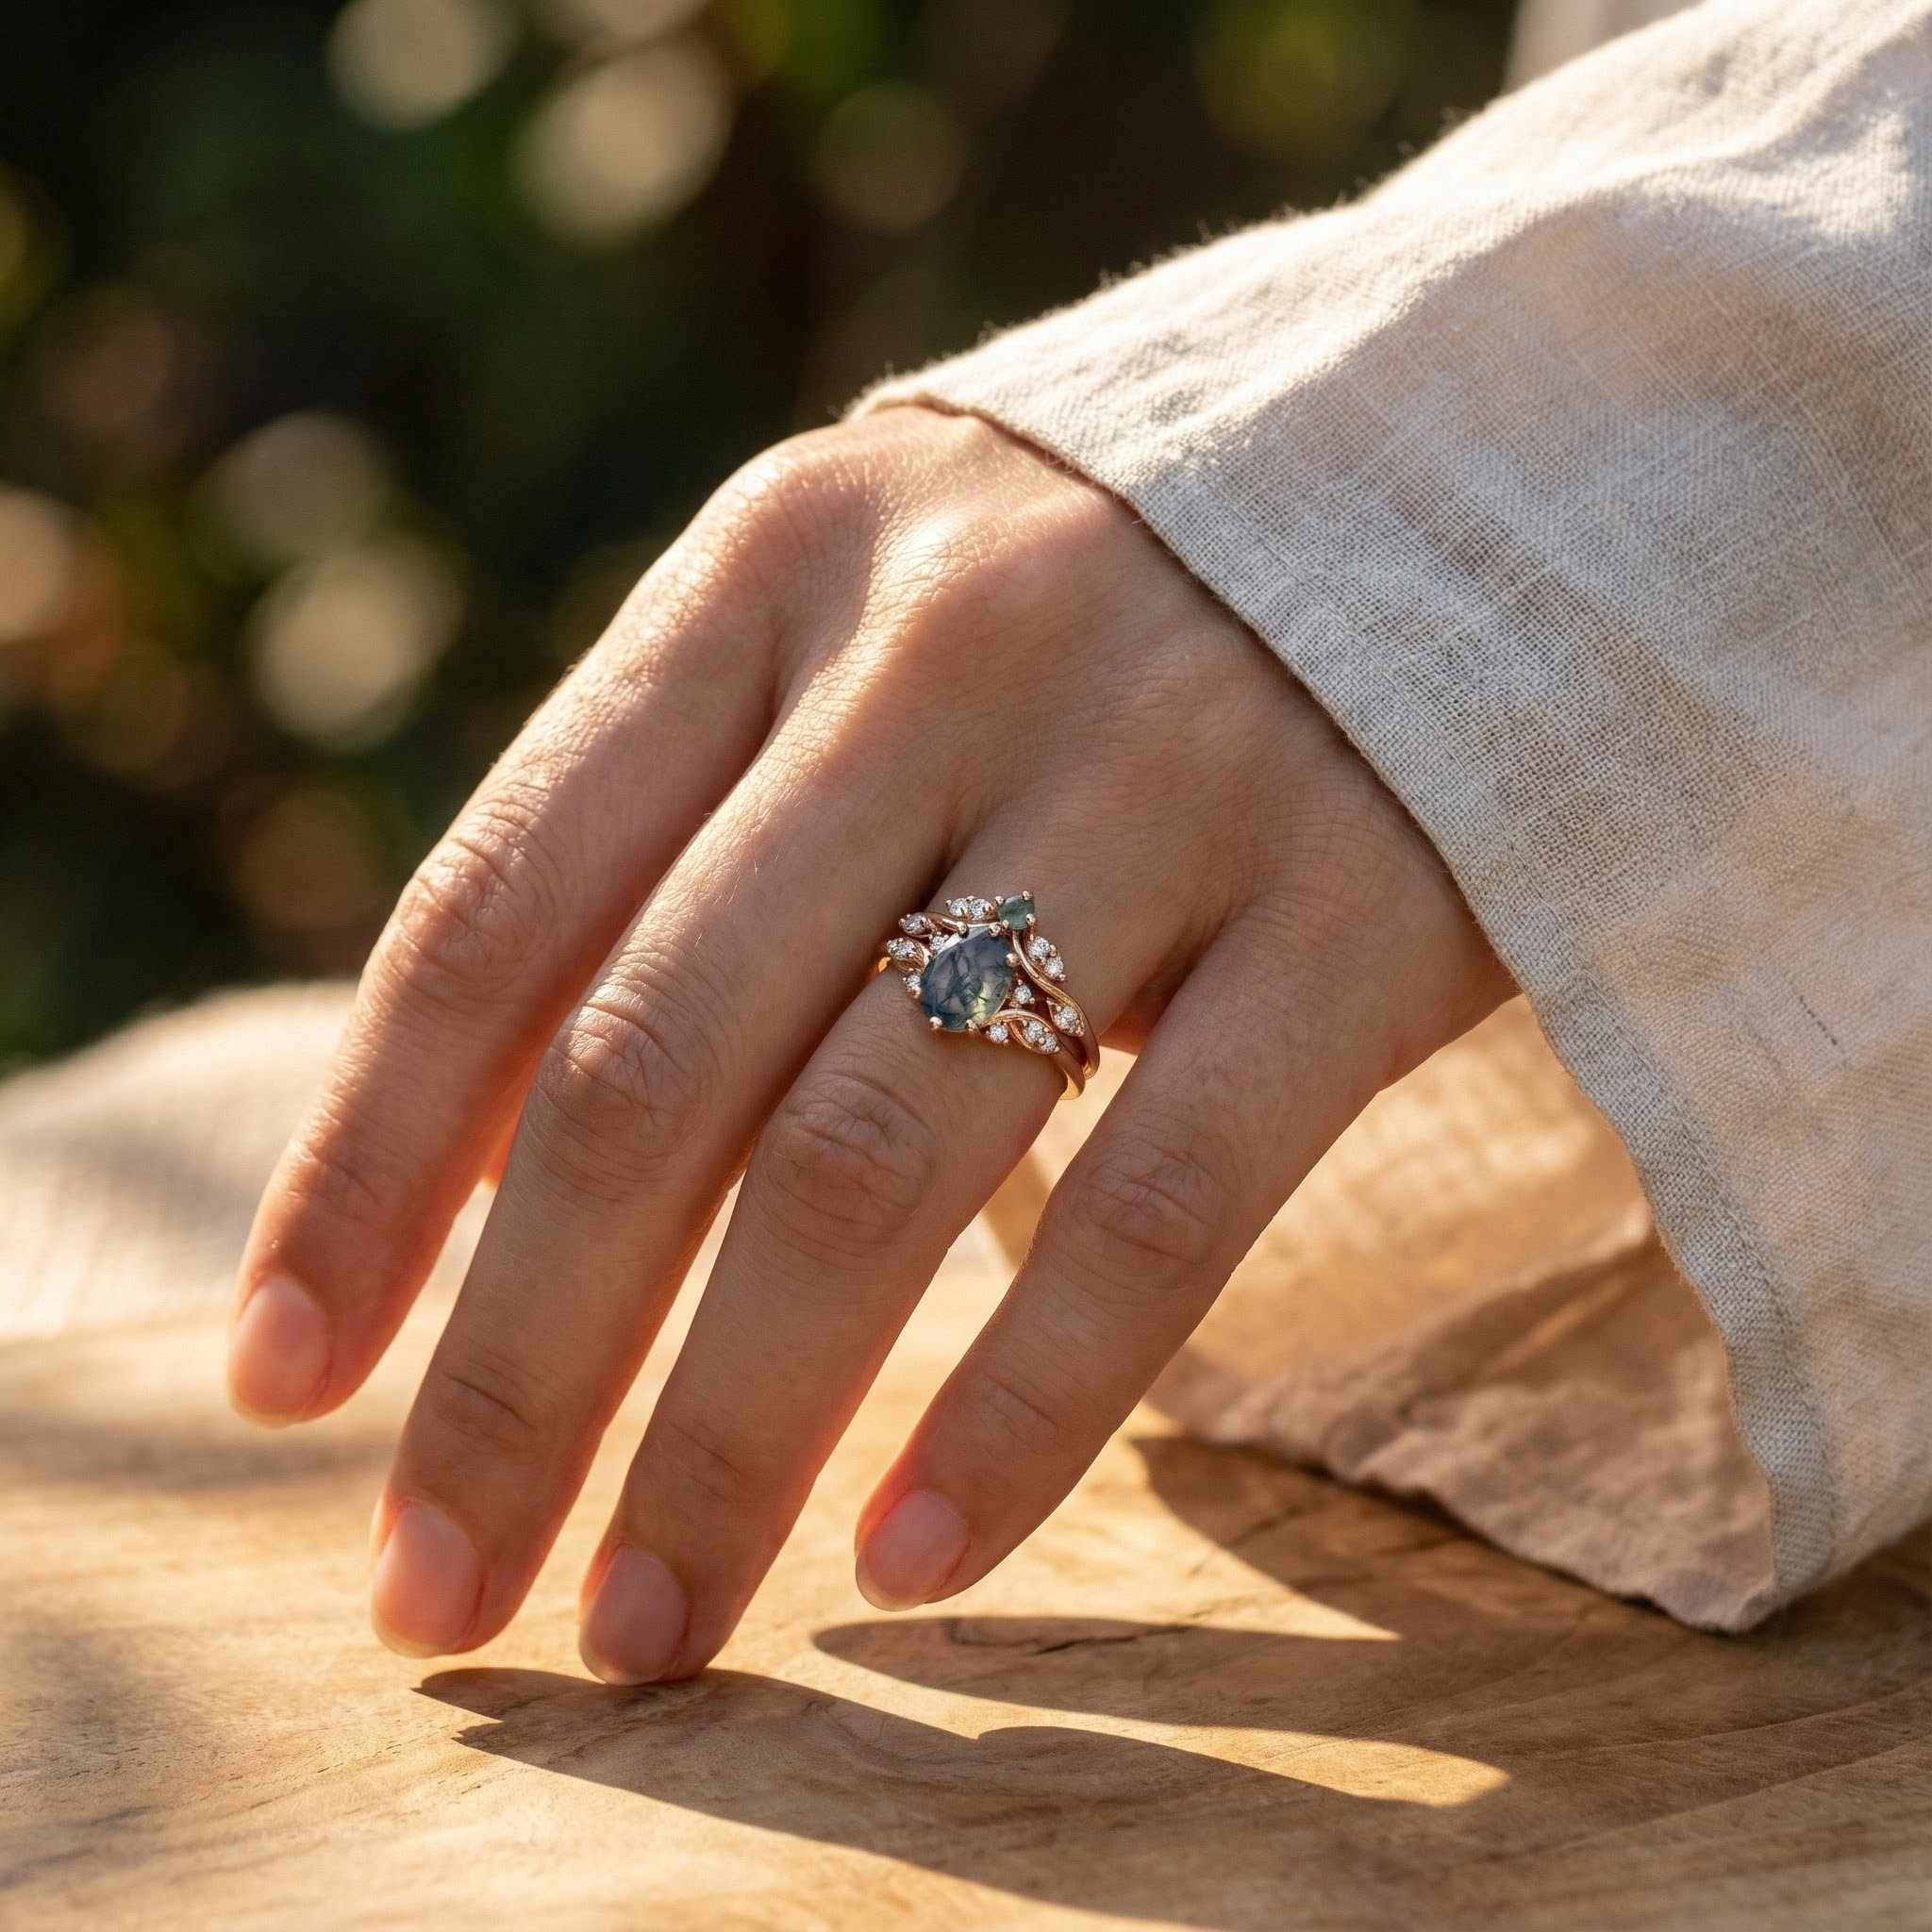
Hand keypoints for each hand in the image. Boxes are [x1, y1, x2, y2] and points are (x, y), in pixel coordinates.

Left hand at [228, 406, 1509, 1680]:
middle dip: (523, 1362)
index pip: (499, 903)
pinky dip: (1021, 1404)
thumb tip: (471, 1164)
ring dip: (731, 1421)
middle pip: (656, 1064)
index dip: (369, 1164)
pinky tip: (912, 1557)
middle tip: (446, 1589)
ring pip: (879, 1154)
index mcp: (769, 569)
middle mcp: (939, 651)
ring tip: (650, 1619)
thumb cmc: (1102, 596)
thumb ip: (679, 842)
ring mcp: (1162, 767)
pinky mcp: (1362, 901)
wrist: (1473, 459)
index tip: (291, 1384)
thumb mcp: (857, 635)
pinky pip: (1161, 1201)